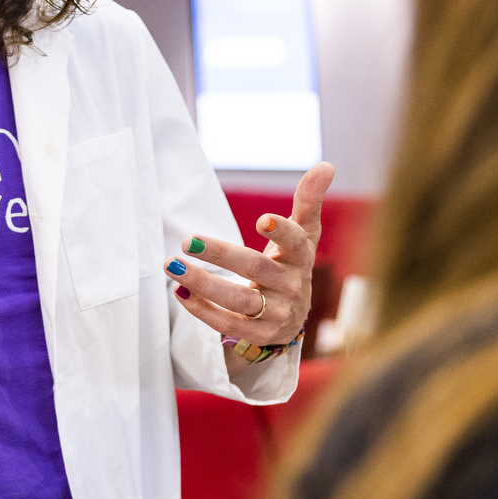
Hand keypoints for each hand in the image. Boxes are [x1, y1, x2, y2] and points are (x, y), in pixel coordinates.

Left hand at [164, 162, 334, 347]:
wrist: (292, 316)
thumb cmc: (292, 263)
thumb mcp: (303, 234)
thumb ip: (308, 200)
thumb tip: (326, 165)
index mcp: (301, 257)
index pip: (295, 242)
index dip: (281, 232)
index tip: (262, 219)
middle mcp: (291, 286)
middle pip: (255, 269)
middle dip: (220, 254)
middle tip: (186, 239)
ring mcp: (274, 313)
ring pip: (237, 299)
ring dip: (202, 282)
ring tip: (171, 264)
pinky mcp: (257, 334)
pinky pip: (226, 324)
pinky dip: (201, 309)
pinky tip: (179, 291)